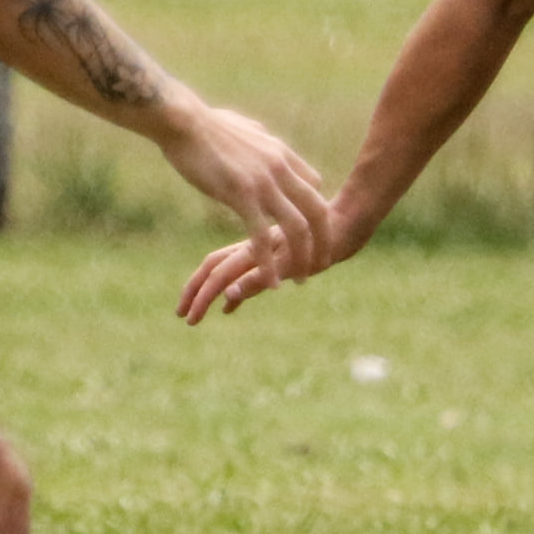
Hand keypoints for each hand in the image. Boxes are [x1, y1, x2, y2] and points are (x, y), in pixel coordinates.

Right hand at [156, 102, 330, 286]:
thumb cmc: (204, 124)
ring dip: (302, 257)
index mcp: (281, 153)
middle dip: (324, 240)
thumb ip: (258, 137)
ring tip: (301, 279)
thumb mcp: (243, 127)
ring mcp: (263, 183)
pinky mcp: (240, 195)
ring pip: (297, 227)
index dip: (316, 210)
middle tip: (324, 263)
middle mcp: (280, 169)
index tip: (313, 231)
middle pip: (317, 210)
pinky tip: (271, 281)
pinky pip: (261, 236)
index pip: (314, 185)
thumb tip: (259, 135)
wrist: (181, 120)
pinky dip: (269, 262)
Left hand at [177, 196, 367, 324]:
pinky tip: (230, 296)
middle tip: (181, 316)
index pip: (216, 261)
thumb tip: (229, 297)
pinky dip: (245, 283)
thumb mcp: (286, 259)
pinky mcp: (291, 255)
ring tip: (194, 317)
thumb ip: (258, 275)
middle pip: (216, 265)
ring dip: (207, 294)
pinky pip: (264, 270)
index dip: (196, 282)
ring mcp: (272, 250)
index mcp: (254, 244)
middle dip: (194, 291)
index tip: (183, 307)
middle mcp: (258, 246)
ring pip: (231, 270)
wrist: (352, 216)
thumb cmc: (324, 235)